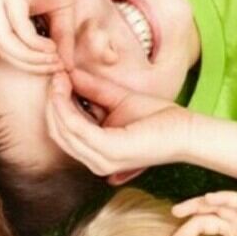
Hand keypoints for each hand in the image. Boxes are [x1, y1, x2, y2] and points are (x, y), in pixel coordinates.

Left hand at [0, 0, 77, 71]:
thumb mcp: (62, 14)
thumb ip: (61, 40)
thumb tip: (66, 68)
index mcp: (0, 8)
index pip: (6, 50)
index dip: (31, 65)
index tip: (56, 69)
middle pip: (3, 50)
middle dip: (31, 65)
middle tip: (57, 67)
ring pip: (5, 42)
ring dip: (32, 58)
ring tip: (55, 58)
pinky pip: (17, 26)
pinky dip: (34, 43)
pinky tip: (52, 47)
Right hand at [46, 70, 193, 182]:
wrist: (185, 130)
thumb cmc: (157, 117)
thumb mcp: (117, 98)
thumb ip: (92, 90)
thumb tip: (68, 74)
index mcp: (97, 153)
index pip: (63, 132)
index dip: (55, 104)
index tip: (57, 77)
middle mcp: (96, 162)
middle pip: (57, 132)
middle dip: (52, 102)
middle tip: (54, 75)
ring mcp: (102, 160)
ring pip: (62, 130)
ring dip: (56, 102)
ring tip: (59, 78)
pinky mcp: (109, 151)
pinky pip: (76, 128)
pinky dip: (65, 106)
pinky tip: (66, 87)